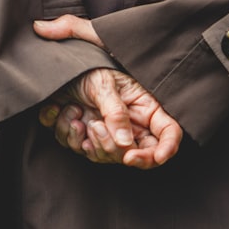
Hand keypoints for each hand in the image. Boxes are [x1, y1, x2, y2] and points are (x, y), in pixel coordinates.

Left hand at [34, 15, 182, 168]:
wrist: (60, 71)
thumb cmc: (88, 70)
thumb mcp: (104, 84)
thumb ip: (116, 113)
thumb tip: (125, 143)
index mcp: (145, 109)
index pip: (169, 134)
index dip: (166, 149)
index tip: (145, 158)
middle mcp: (132, 127)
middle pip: (137, 155)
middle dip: (113, 148)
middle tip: (94, 126)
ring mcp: (110, 135)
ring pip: (107, 156)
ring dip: (85, 138)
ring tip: (75, 111)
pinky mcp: (88, 140)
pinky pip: (82, 150)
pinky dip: (68, 134)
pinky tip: (64, 113)